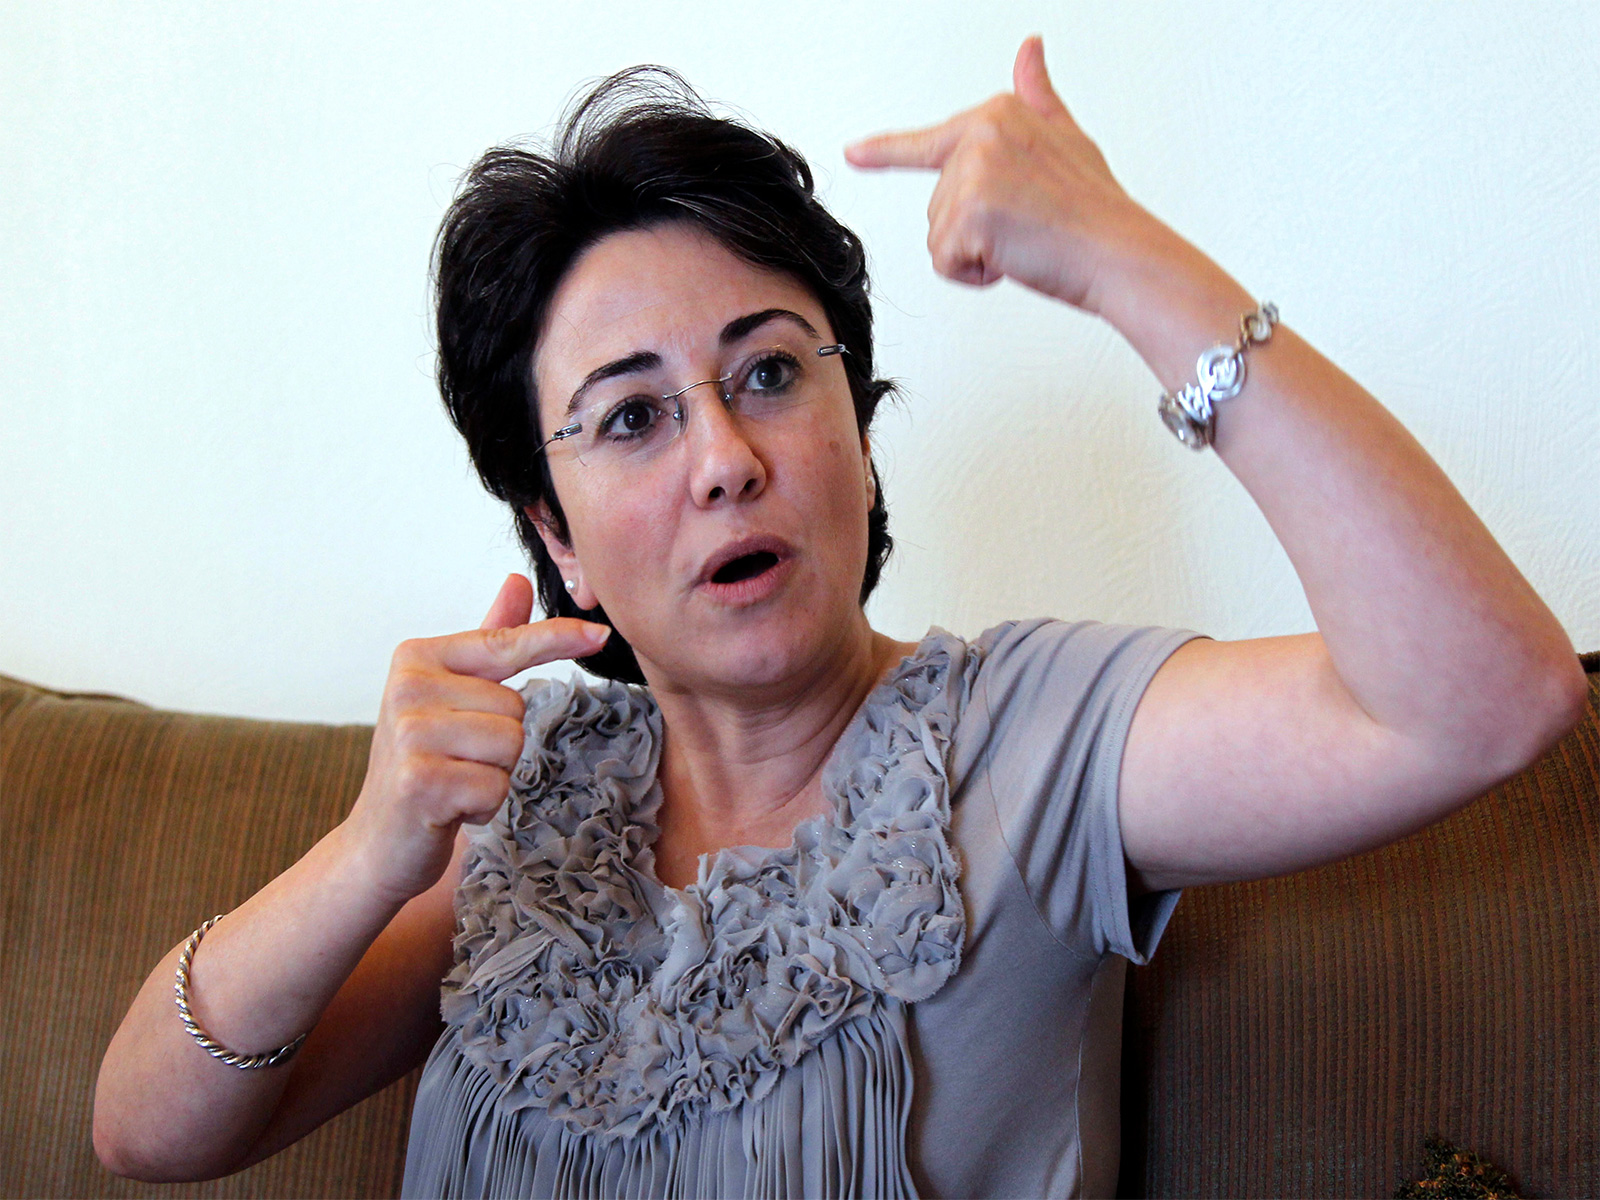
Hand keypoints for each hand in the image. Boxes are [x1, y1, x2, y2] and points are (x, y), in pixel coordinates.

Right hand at [343, 573, 609, 902]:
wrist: (378, 842)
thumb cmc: (424, 762)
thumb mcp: (453, 694)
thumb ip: (489, 639)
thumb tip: (519, 580)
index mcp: (418, 656)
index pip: (506, 642)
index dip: (558, 638)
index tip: (600, 634)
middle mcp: (408, 687)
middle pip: (517, 707)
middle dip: (501, 744)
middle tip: (457, 761)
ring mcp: (410, 733)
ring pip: (512, 746)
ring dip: (494, 776)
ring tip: (454, 782)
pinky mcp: (419, 780)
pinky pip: (497, 787)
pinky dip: (483, 807)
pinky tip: (449, 809)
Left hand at [846, 36, 1158, 312]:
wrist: (1119, 252)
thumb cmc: (1094, 208)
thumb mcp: (1066, 138)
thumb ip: (1037, 97)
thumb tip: (1029, 48)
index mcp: (998, 114)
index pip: (929, 141)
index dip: (886, 152)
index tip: (853, 153)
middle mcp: (981, 134)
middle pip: (938, 204)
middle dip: (975, 229)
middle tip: (1027, 226)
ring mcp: (973, 173)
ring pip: (938, 235)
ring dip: (975, 253)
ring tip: (1024, 241)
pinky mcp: (969, 215)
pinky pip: (944, 261)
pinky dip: (975, 274)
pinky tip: (1013, 259)